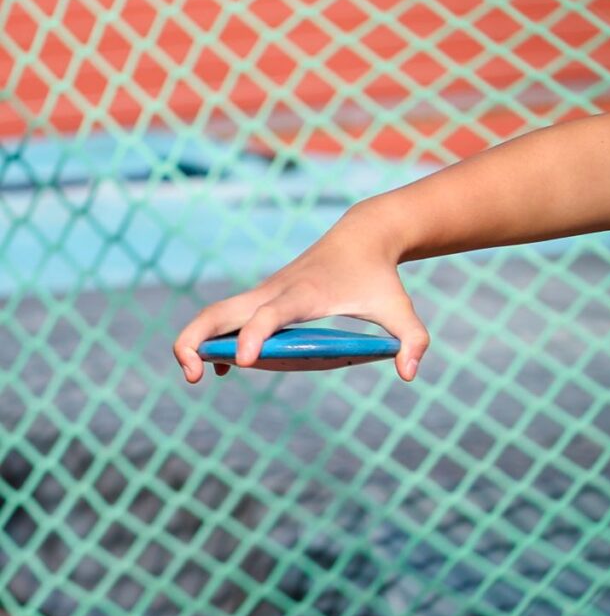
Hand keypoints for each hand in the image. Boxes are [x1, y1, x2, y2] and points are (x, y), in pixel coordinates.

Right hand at [172, 208, 430, 383]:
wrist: (362, 237)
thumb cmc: (380, 276)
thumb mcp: (401, 308)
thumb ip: (412, 339)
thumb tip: (409, 374)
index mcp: (305, 295)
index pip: (269, 315)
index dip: (253, 336)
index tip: (244, 362)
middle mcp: (274, 292)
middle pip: (219, 312)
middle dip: (194, 341)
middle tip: (190, 377)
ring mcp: (263, 294)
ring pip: (215, 313)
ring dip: (195, 341)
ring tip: (196, 376)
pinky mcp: (261, 297)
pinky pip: (225, 317)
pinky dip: (211, 338)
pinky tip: (219, 367)